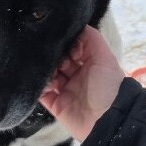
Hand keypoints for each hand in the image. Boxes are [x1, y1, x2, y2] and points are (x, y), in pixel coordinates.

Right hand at [40, 26, 124, 141]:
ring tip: (42, 68)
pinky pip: (41, 94)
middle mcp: (78, 75)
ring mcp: (66, 90)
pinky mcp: (56, 105)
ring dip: (43, 71)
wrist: (109, 120)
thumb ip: (91, 38)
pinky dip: (37, 87)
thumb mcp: (104, 57)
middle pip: (57, 60)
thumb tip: (75, 25)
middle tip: (46, 54)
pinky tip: (36, 80)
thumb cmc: (109, 86)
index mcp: (90, 63)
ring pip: (48, 75)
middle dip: (50, 56)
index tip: (56, 40)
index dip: (63, 43)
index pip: (71, 48)